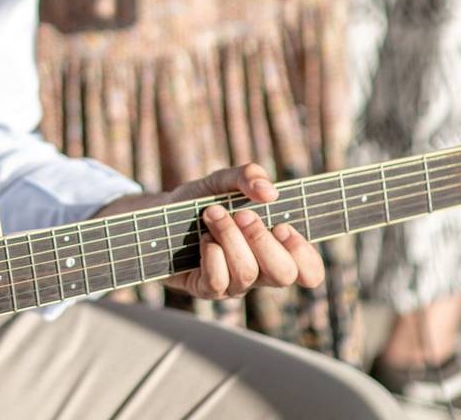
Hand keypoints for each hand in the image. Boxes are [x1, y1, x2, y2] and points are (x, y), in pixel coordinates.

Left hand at [99, 163, 323, 298]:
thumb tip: (269, 192)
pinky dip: (211, 254)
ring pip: (247, 273)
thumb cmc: (197, 201)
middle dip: (263, 239)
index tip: (282, 225)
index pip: (308, 272)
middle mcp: (258, 271)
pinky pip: (218, 281)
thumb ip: (247, 176)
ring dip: (230, 237)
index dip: (304, 254)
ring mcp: (232, 284)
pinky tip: (202, 238)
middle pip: (284, 275)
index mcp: (273, 249)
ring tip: (212, 215)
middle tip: (242, 214)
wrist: (156, 215)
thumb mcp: (221, 180)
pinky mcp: (205, 289)